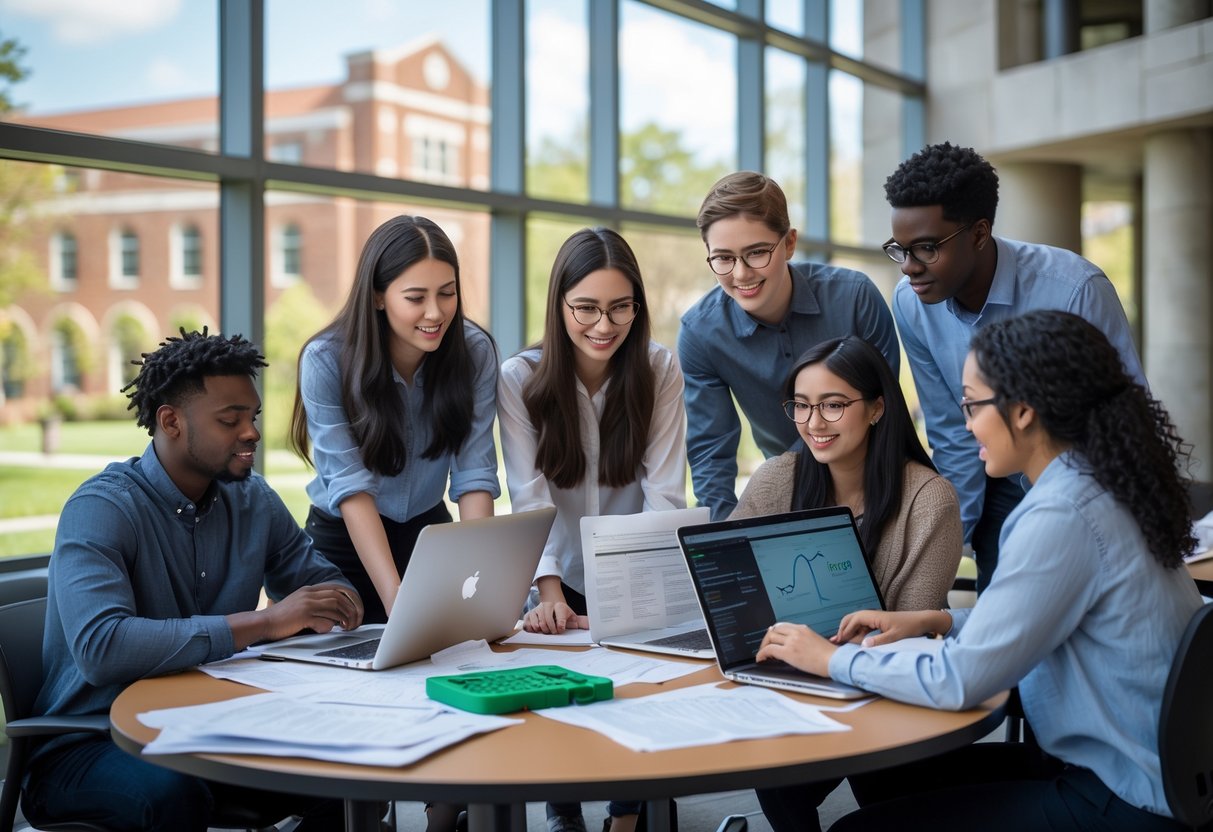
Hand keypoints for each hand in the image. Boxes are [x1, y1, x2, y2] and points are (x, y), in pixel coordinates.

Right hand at [262, 583, 363, 640]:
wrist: (262, 622)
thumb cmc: (280, 618)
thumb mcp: (299, 604)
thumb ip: (314, 606)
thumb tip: (332, 616)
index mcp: (308, 590)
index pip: (335, 588)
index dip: (348, 598)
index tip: (354, 608)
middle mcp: (309, 594)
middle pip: (338, 597)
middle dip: (350, 609)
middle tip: (354, 620)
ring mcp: (306, 604)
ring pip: (335, 606)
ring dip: (344, 618)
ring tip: (347, 626)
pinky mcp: (303, 616)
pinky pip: (325, 619)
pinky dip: (331, 625)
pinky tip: (330, 630)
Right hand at [523, 601, 587, 633]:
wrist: (551, 604)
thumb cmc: (562, 614)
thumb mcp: (572, 617)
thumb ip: (581, 622)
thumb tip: (590, 625)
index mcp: (560, 606)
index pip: (560, 615)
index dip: (560, 625)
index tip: (560, 629)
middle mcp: (548, 605)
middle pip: (547, 620)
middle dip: (551, 629)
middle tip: (553, 632)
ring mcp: (538, 609)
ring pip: (538, 622)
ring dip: (542, 630)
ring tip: (546, 630)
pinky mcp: (529, 614)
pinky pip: (528, 623)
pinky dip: (532, 629)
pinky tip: (537, 629)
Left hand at [757, 622, 835, 676]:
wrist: (835, 661)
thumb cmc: (829, 655)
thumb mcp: (815, 640)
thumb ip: (803, 639)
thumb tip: (793, 644)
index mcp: (803, 628)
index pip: (782, 625)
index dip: (774, 632)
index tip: (771, 638)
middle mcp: (796, 632)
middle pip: (774, 630)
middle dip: (767, 638)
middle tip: (765, 647)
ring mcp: (792, 641)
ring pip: (770, 638)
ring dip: (764, 646)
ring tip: (763, 654)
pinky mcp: (789, 652)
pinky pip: (769, 650)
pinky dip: (762, 654)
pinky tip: (761, 659)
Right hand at [832, 609, 947, 646]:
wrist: (922, 621)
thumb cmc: (910, 627)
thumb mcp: (895, 636)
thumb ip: (879, 641)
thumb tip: (863, 645)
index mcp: (875, 616)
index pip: (855, 620)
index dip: (846, 629)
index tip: (840, 640)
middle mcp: (873, 616)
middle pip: (851, 618)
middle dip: (842, 628)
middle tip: (835, 640)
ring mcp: (875, 619)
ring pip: (856, 623)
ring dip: (848, 631)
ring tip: (840, 642)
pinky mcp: (878, 624)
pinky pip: (863, 627)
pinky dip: (855, 633)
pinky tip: (854, 641)